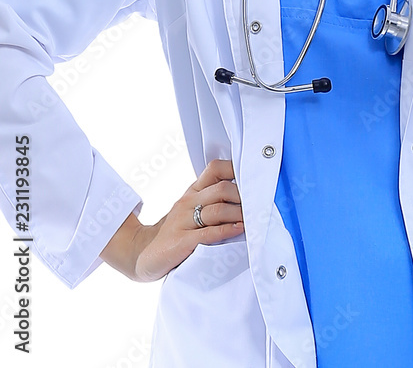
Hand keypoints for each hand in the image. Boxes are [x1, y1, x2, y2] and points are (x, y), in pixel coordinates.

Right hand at [102, 159, 244, 282]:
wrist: (142, 253)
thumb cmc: (177, 230)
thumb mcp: (192, 207)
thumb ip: (214, 198)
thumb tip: (250, 192)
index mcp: (193, 191)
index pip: (215, 168)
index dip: (236, 169)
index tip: (256, 178)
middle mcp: (188, 201)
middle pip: (222, 189)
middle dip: (244, 196)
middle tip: (260, 205)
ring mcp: (182, 221)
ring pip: (218, 210)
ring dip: (240, 214)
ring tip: (253, 219)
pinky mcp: (180, 242)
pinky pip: (208, 233)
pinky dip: (227, 230)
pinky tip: (239, 230)